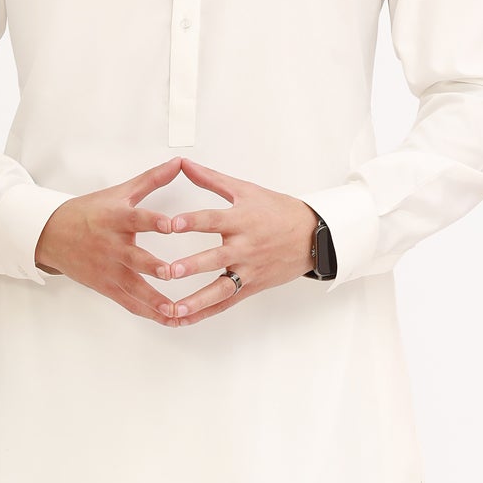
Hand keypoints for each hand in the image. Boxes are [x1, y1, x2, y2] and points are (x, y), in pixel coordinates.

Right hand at [33, 156, 198, 322]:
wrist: (51, 235)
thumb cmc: (89, 212)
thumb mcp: (119, 193)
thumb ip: (152, 179)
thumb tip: (179, 162)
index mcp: (116, 219)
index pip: (137, 219)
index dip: (154, 221)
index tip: (171, 224)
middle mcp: (112, 246)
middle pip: (134, 258)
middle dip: (153, 267)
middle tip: (173, 273)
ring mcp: (108, 269)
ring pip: (133, 288)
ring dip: (154, 300)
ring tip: (176, 311)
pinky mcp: (105, 286)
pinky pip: (128, 303)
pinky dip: (148, 312)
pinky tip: (168, 320)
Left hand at [145, 157, 318, 325]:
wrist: (312, 236)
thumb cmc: (278, 212)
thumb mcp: (245, 190)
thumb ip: (211, 179)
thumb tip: (185, 164)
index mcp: (242, 220)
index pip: (213, 220)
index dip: (192, 222)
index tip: (171, 224)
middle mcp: (245, 247)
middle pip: (216, 258)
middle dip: (192, 266)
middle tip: (170, 271)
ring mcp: (248, 270)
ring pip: (221, 288)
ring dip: (197, 300)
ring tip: (175, 309)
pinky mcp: (251, 286)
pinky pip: (226, 302)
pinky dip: (205, 312)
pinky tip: (183, 319)